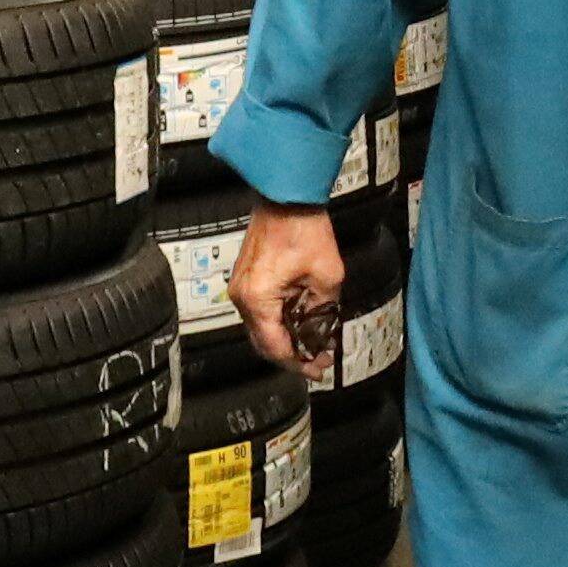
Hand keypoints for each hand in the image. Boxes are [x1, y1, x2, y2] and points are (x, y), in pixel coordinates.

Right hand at [231, 196, 347, 374]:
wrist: (286, 198)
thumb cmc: (304, 230)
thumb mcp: (328, 276)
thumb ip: (323, 311)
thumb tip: (322, 332)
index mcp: (258, 300)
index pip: (275, 347)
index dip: (299, 363)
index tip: (320, 368)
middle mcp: (242, 298)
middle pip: (264, 343)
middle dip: (292, 355)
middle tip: (319, 361)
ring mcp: (240, 288)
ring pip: (261, 329)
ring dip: (286, 339)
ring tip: (314, 343)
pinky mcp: (245, 280)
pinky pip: (259, 312)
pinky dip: (278, 323)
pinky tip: (300, 324)